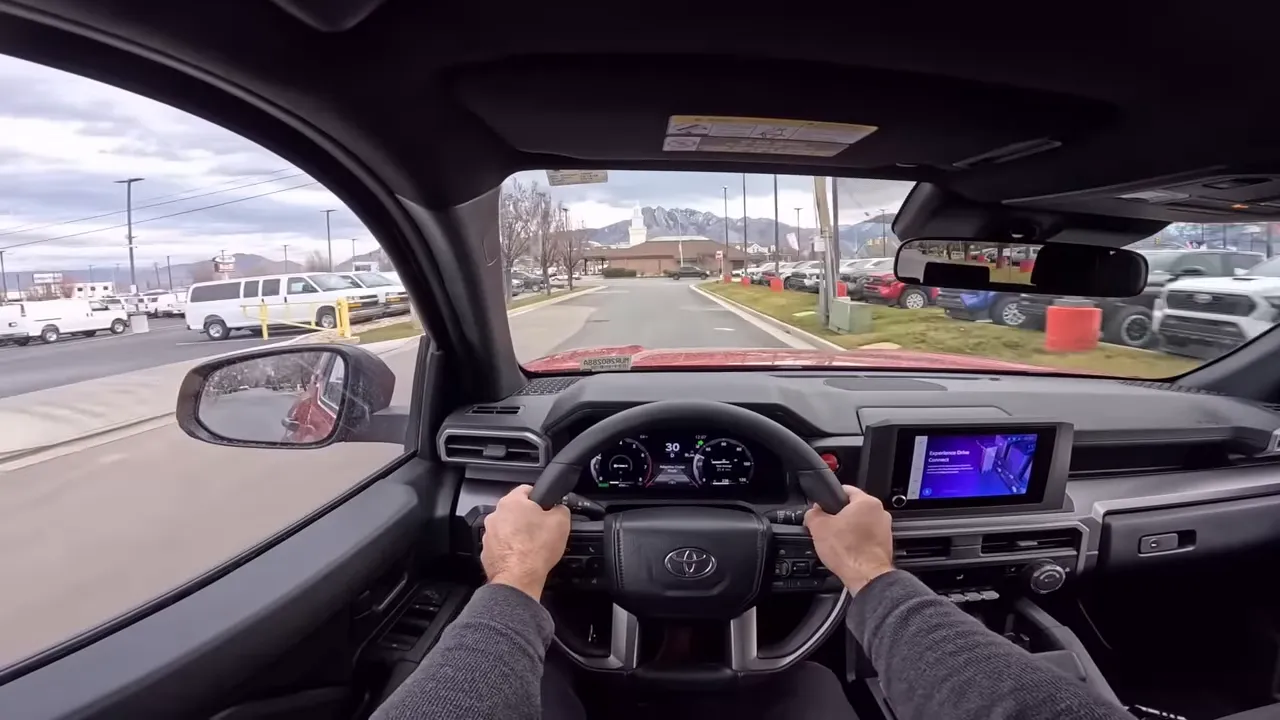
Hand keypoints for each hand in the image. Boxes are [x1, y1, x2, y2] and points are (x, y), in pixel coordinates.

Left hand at [482, 485, 569, 600]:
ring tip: (532, 545)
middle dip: (528, 517)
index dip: (540, 497)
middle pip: (516, 510)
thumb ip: (561, 508)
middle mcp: (496, 515)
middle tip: (543, 528)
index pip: (526, 489)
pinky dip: (510, 549)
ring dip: (518, 533)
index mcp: (512, 502)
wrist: (519, 578)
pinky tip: (522, 556)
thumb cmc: (536, 550)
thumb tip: (559, 509)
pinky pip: (501, 545)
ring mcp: (489, 534)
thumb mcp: (562, 522)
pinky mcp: (487, 551)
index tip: (546, 506)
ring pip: (507, 528)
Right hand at [804, 485, 893, 592]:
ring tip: (837, 542)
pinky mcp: (885, 544)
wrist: (866, 577)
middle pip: (853, 508)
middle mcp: (880, 513)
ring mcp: (885, 529)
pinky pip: (867, 537)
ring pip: (861, 523)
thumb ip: (812, 513)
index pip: (845, 489)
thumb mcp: (819, 528)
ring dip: (849, 530)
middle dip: (839, 516)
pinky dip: (857, 542)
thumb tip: (812, 512)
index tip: (823, 507)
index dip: (830, 498)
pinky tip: (847, 550)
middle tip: (827, 527)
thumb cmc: (849, 552)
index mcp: (867, 502)